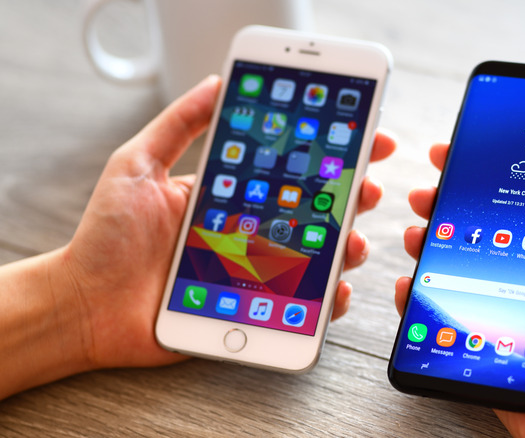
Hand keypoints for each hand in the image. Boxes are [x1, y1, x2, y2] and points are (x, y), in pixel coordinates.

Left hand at [55, 76, 393, 369]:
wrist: (85, 305)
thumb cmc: (106, 238)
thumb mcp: (137, 166)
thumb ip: (177, 125)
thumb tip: (215, 82)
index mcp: (231, 196)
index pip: (290, 171)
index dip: (331, 154)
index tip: (366, 138)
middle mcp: (250, 232)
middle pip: (315, 212)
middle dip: (352, 197)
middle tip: (366, 188)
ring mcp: (256, 272)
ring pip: (318, 257)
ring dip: (347, 246)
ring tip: (350, 241)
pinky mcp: (253, 309)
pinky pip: (302, 306)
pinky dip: (327, 300)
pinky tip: (333, 288)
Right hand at [395, 144, 524, 436]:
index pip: (514, 208)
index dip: (484, 181)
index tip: (459, 159)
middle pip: (475, 233)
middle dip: (445, 208)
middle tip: (426, 195)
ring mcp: (498, 308)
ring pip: (452, 268)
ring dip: (427, 245)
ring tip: (416, 234)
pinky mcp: (478, 338)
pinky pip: (439, 312)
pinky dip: (416, 296)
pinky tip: (408, 284)